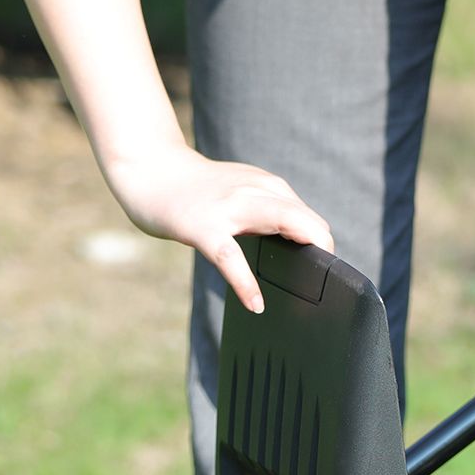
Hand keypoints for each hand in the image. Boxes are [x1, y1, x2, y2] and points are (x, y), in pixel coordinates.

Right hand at [104, 143, 334, 311]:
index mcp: (269, 188)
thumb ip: (269, 215)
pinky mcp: (203, 227)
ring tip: (304, 296)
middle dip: (324, 254)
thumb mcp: (243, 196)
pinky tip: (255, 304)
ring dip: (301, 262)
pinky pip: (230, 258)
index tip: (320, 279)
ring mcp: (230, 208)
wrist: (151, 171)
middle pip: (308, 222)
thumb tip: (296, 249)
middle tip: (321, 291)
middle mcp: (256, 192)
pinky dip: (245, 283)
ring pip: (282, 225)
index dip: (322, 251)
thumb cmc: (198, 192)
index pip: (311, 221)